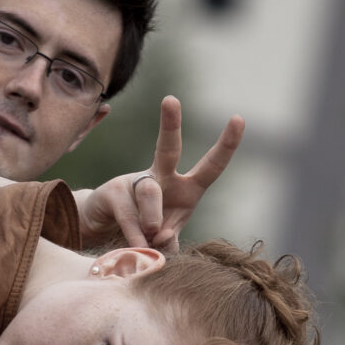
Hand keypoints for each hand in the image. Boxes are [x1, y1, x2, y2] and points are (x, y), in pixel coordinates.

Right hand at [74, 97, 243, 252]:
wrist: (106, 230)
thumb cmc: (146, 230)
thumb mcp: (167, 238)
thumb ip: (170, 240)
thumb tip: (161, 237)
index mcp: (187, 189)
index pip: (211, 166)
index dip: (226, 146)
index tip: (239, 118)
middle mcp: (162, 178)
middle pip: (168, 149)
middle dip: (170, 124)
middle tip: (171, 99)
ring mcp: (134, 182)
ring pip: (150, 194)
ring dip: (152, 221)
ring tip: (151, 240)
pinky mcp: (113, 193)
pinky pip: (129, 215)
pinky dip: (136, 236)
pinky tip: (138, 245)